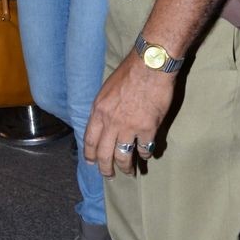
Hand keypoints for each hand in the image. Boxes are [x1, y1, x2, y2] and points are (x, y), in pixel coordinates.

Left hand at [83, 51, 174, 177]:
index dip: (90, 155)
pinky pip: (144, 149)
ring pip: (123, 156)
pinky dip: (146, 154)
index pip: (89, 140)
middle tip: (110, 175)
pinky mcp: (148, 128)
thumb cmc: (129, 72)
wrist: (150, 64)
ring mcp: (129, 126)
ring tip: (130, 172)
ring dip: (126, 167)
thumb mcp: (107, 89)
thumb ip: (104, 108)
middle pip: (104, 154)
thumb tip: (104, 123)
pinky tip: (147, 154)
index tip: (92, 163)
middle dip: (106, 168)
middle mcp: (110, 122)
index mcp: (98, 110)